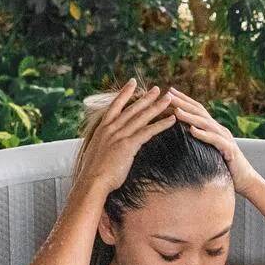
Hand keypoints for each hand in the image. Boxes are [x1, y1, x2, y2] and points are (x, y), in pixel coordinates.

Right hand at [73, 79, 176, 195]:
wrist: (92, 181)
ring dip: (157, 107)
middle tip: (158, 89)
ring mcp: (119, 135)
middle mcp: (110, 128)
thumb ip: (106, 144)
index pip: (115, 106)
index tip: (133, 82)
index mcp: (102, 128)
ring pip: (142, 117)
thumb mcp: (99, 153)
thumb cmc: (95, 172)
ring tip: (169, 99)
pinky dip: (161, 125)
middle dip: (146, 97)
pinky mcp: (128, 145)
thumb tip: (111, 144)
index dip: (125, 93)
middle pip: (132, 109)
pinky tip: (172, 120)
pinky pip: (148, 131)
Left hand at [167, 87, 262, 195]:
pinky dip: (204, 134)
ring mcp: (226, 139)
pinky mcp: (229, 150)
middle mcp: (220, 130)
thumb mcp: (209, 152)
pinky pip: (215, 140)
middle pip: (200, 112)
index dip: (184, 100)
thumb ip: (198, 143)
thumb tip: (180, 138)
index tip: (168, 92)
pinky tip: (192, 130)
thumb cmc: (225, 169)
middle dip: (183, 102)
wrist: (246, 180)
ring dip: (190, 116)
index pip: (197, 110)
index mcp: (214, 129)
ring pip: (206, 124)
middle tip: (168, 94)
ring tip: (176, 111)